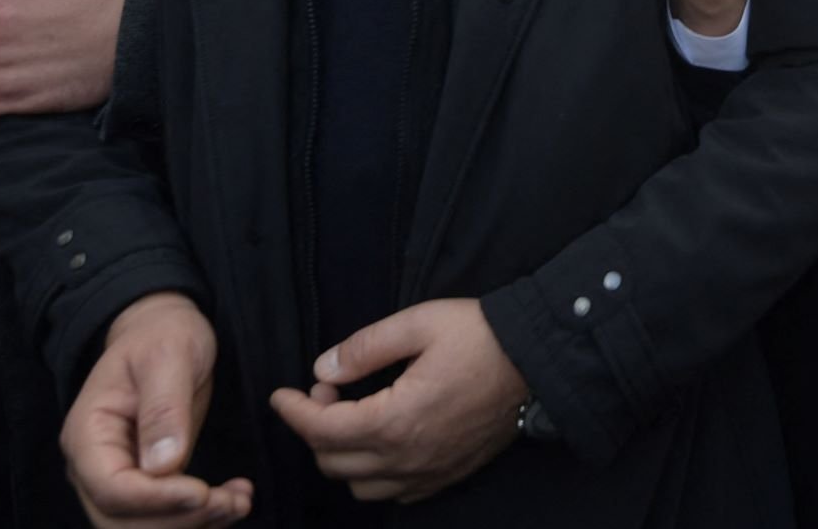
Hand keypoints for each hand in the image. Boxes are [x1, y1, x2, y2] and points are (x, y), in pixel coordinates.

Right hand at [64, 292, 250, 526]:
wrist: (164, 331)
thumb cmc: (162, 335)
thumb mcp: (168, 356)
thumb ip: (164, 409)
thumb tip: (162, 466)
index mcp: (88, 434)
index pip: (110, 488)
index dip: (155, 499)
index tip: (202, 492)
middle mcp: (94, 465)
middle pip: (122, 520)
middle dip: (178, 519)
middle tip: (230, 502)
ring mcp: (118, 476)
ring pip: (144, 526)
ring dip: (193, 523)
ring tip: (239, 501)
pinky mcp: (147, 483)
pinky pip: (165, 515)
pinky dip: (200, 516)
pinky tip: (236, 498)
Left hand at [270, 298, 524, 503]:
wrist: (537, 358)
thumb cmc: (480, 336)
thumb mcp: (418, 323)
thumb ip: (364, 348)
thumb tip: (321, 370)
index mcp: (395, 420)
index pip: (322, 429)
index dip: (293, 412)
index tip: (279, 395)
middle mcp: (408, 458)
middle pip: (333, 462)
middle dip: (315, 428)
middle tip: (328, 392)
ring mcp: (429, 473)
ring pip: (359, 486)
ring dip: (342, 455)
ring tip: (354, 417)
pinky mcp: (447, 476)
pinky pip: (394, 493)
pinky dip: (374, 474)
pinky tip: (383, 440)